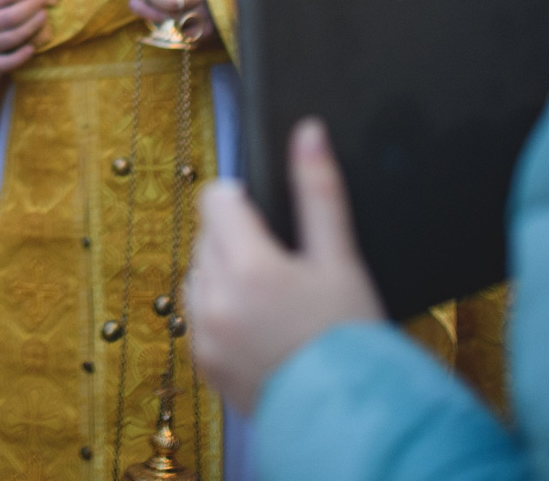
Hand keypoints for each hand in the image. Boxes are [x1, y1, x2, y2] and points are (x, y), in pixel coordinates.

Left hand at [185, 118, 385, 414]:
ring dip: (224, 274)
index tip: (269, 220)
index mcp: (247, 265)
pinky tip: (259, 325)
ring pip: (199, 274)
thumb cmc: (350, 336)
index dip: (242, 200)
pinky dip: (220, 312)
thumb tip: (307, 132)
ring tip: (272, 298)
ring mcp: (204, 334)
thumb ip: (319, 191)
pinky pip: (198, 316)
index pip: (216, 199)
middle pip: (207, 236)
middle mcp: (214, 298)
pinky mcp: (203, 363)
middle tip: (283, 266)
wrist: (348, 415)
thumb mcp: (341, 258)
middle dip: (237, 239)